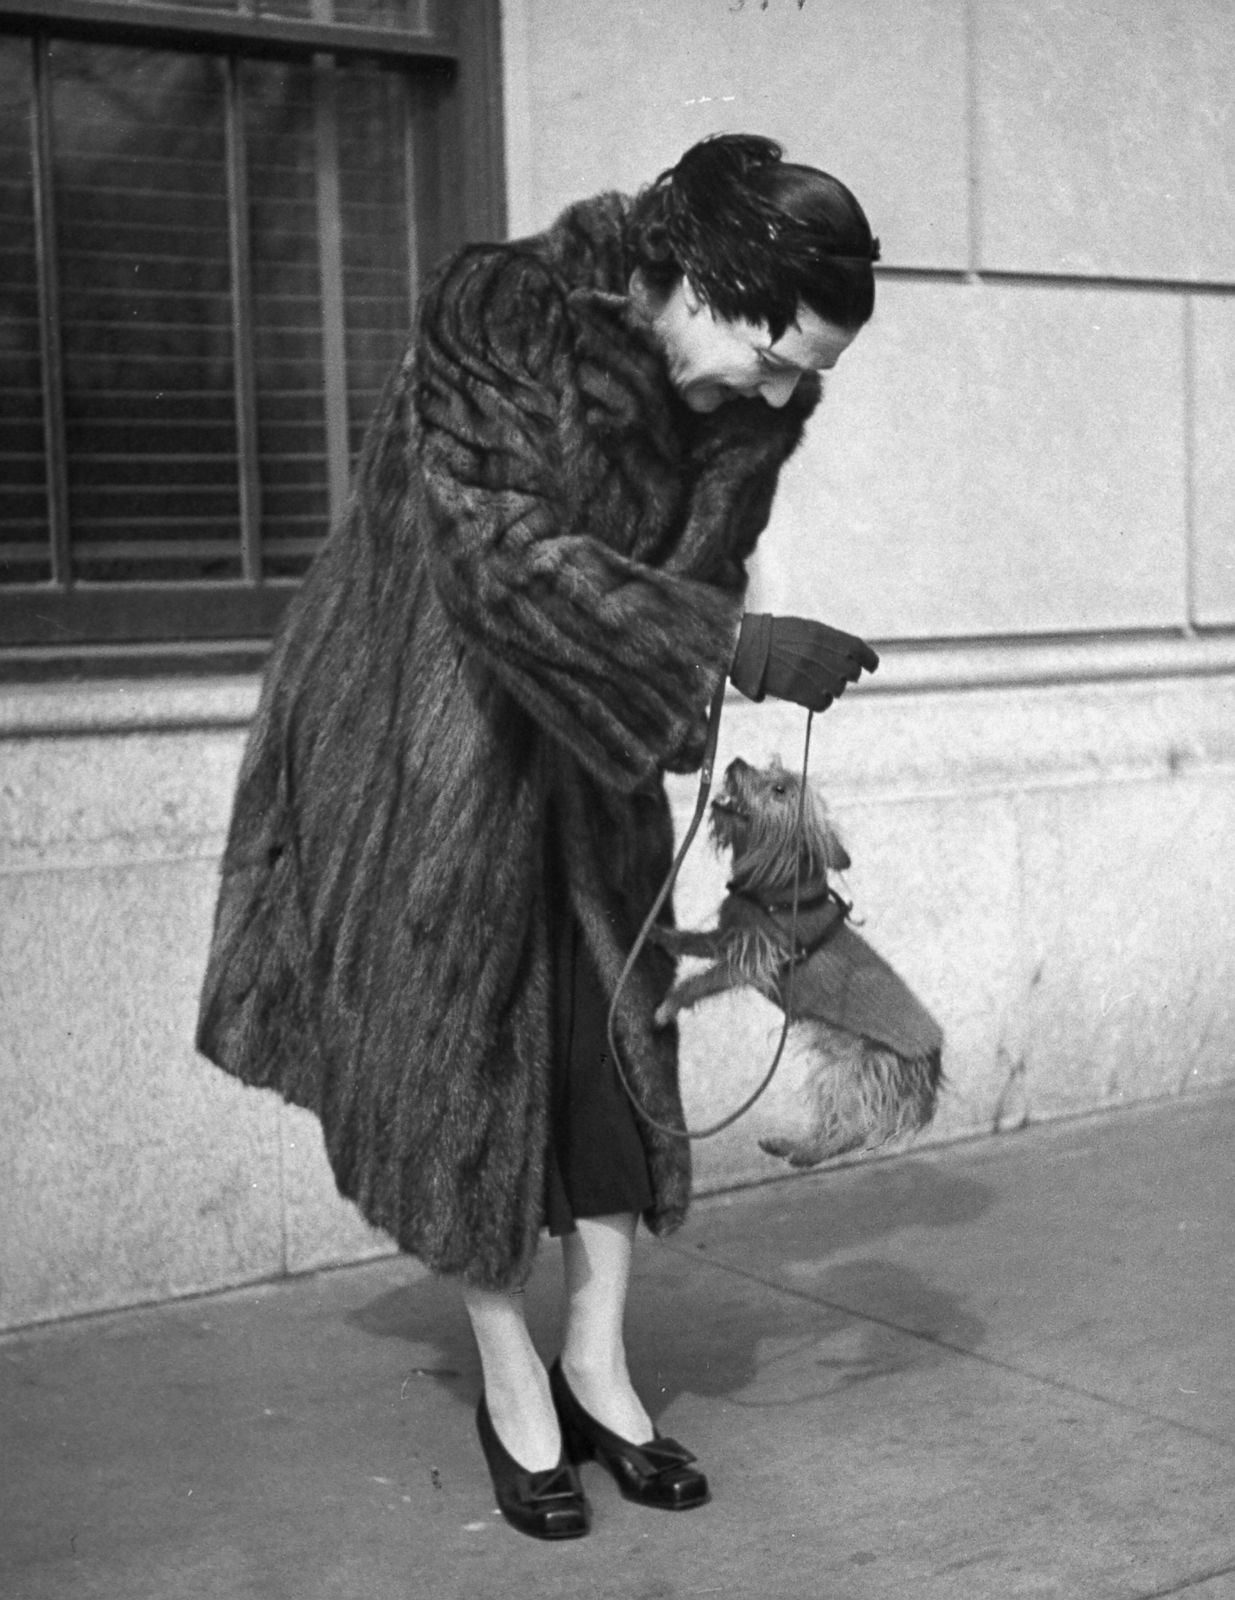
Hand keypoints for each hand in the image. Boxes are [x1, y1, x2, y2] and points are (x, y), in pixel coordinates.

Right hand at [730, 614, 878, 711]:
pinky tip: (813, 698)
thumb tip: (845, 655)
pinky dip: (821, 703)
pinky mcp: (798, 690)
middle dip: (847, 676)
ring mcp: (810, 672)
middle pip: (851, 672)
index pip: (857, 648)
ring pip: (838, 689)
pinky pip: (822, 703)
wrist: (745, 644)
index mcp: (822, 634)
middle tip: (835, 677)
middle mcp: (820, 653)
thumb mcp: (803, 628)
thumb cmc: (772, 635)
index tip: (871, 667)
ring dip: (831, 689)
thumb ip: (826, 641)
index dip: (869, 659)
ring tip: (816, 684)